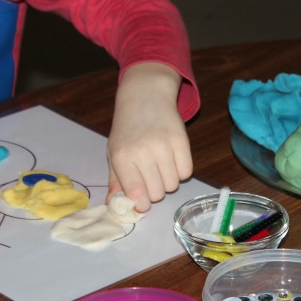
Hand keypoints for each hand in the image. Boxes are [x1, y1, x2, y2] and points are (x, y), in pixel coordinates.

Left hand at [107, 62, 192, 211]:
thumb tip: (113, 204)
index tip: (141, 202)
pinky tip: (173, 160)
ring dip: (168, 181)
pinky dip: (181, 171)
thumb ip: (116, 180)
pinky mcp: (182, 140)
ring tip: (161, 167)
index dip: (141, 204)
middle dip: (155, 191)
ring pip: (173, 185)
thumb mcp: (115, 152)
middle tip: (151, 178)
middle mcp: (142, 151)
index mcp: (122, 156)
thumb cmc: (128, 129)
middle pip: (157, 193)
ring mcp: (164, 145)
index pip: (135, 192)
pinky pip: (187, 172)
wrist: (146, 96)